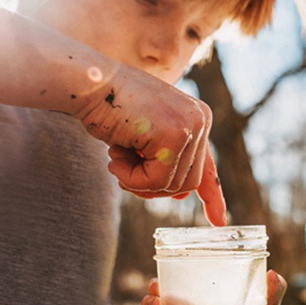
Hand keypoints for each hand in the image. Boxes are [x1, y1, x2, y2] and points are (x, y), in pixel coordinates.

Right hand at [76, 64, 226, 225]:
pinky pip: (156, 180)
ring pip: (172, 185)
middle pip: (188, 182)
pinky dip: (131, 178)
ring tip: (116, 158)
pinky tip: (115, 157)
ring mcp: (191, 125)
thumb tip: (181, 195)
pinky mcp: (176, 134)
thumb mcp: (142, 137)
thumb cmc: (106, 108)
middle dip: (153, 185)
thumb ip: (164, 161)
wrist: (86, 82)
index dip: (212, 196)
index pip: (207, 166)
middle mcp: (200, 119)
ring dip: (137, 181)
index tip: (219, 222)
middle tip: (122, 171)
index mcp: (196, 117)